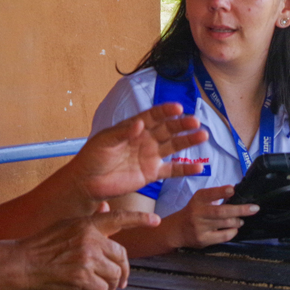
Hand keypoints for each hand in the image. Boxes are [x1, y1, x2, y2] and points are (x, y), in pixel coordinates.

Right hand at [16, 206, 155, 289]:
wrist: (23, 263)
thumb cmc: (42, 246)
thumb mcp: (66, 226)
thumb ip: (89, 222)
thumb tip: (105, 208)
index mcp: (87, 224)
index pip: (118, 218)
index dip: (139, 219)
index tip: (156, 221)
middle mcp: (90, 239)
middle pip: (122, 257)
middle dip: (123, 273)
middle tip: (120, 283)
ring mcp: (87, 258)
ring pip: (114, 276)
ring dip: (110, 289)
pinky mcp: (82, 276)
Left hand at [70, 103, 207, 199]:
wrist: (88, 182)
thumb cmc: (92, 157)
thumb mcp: (105, 141)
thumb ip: (123, 133)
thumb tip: (139, 124)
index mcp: (134, 127)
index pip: (153, 116)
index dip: (166, 111)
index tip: (178, 108)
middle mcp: (145, 139)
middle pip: (168, 129)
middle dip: (182, 125)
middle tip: (196, 122)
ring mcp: (150, 156)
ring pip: (173, 146)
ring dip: (188, 141)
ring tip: (202, 135)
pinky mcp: (152, 173)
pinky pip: (172, 170)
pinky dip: (185, 168)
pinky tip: (199, 167)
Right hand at [165, 185, 257, 248]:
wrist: (176, 230)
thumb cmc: (193, 212)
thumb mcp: (200, 200)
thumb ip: (215, 196)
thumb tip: (235, 191)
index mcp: (197, 200)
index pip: (209, 194)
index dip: (221, 192)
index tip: (233, 190)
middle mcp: (197, 213)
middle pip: (220, 211)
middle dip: (239, 209)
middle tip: (254, 208)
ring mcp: (200, 227)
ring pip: (224, 224)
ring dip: (237, 221)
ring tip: (241, 220)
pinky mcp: (203, 239)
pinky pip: (223, 236)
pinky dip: (232, 232)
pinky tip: (234, 229)